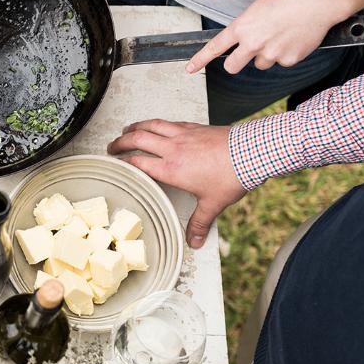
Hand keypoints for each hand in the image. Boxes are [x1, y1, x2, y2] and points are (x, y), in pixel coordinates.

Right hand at [107, 120, 245, 247]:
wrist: (252, 152)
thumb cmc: (232, 176)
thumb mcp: (213, 204)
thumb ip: (200, 223)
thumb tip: (195, 241)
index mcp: (171, 169)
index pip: (138, 163)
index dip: (122, 162)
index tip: (114, 163)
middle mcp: (172, 149)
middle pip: (137, 139)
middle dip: (120, 142)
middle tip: (112, 146)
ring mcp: (183, 135)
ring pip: (151, 126)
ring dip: (135, 127)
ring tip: (126, 129)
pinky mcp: (194, 127)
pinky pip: (169, 122)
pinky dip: (157, 123)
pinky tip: (156, 125)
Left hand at [187, 0, 355, 74]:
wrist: (320, 0)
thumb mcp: (259, 7)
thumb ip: (247, 26)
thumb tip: (243, 40)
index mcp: (242, 26)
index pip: (215, 47)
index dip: (200, 59)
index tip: (190, 68)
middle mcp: (253, 43)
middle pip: (232, 66)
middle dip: (235, 63)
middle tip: (246, 54)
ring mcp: (271, 53)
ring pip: (260, 64)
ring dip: (266, 55)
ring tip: (281, 35)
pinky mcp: (289, 60)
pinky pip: (281, 62)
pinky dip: (286, 54)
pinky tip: (295, 38)